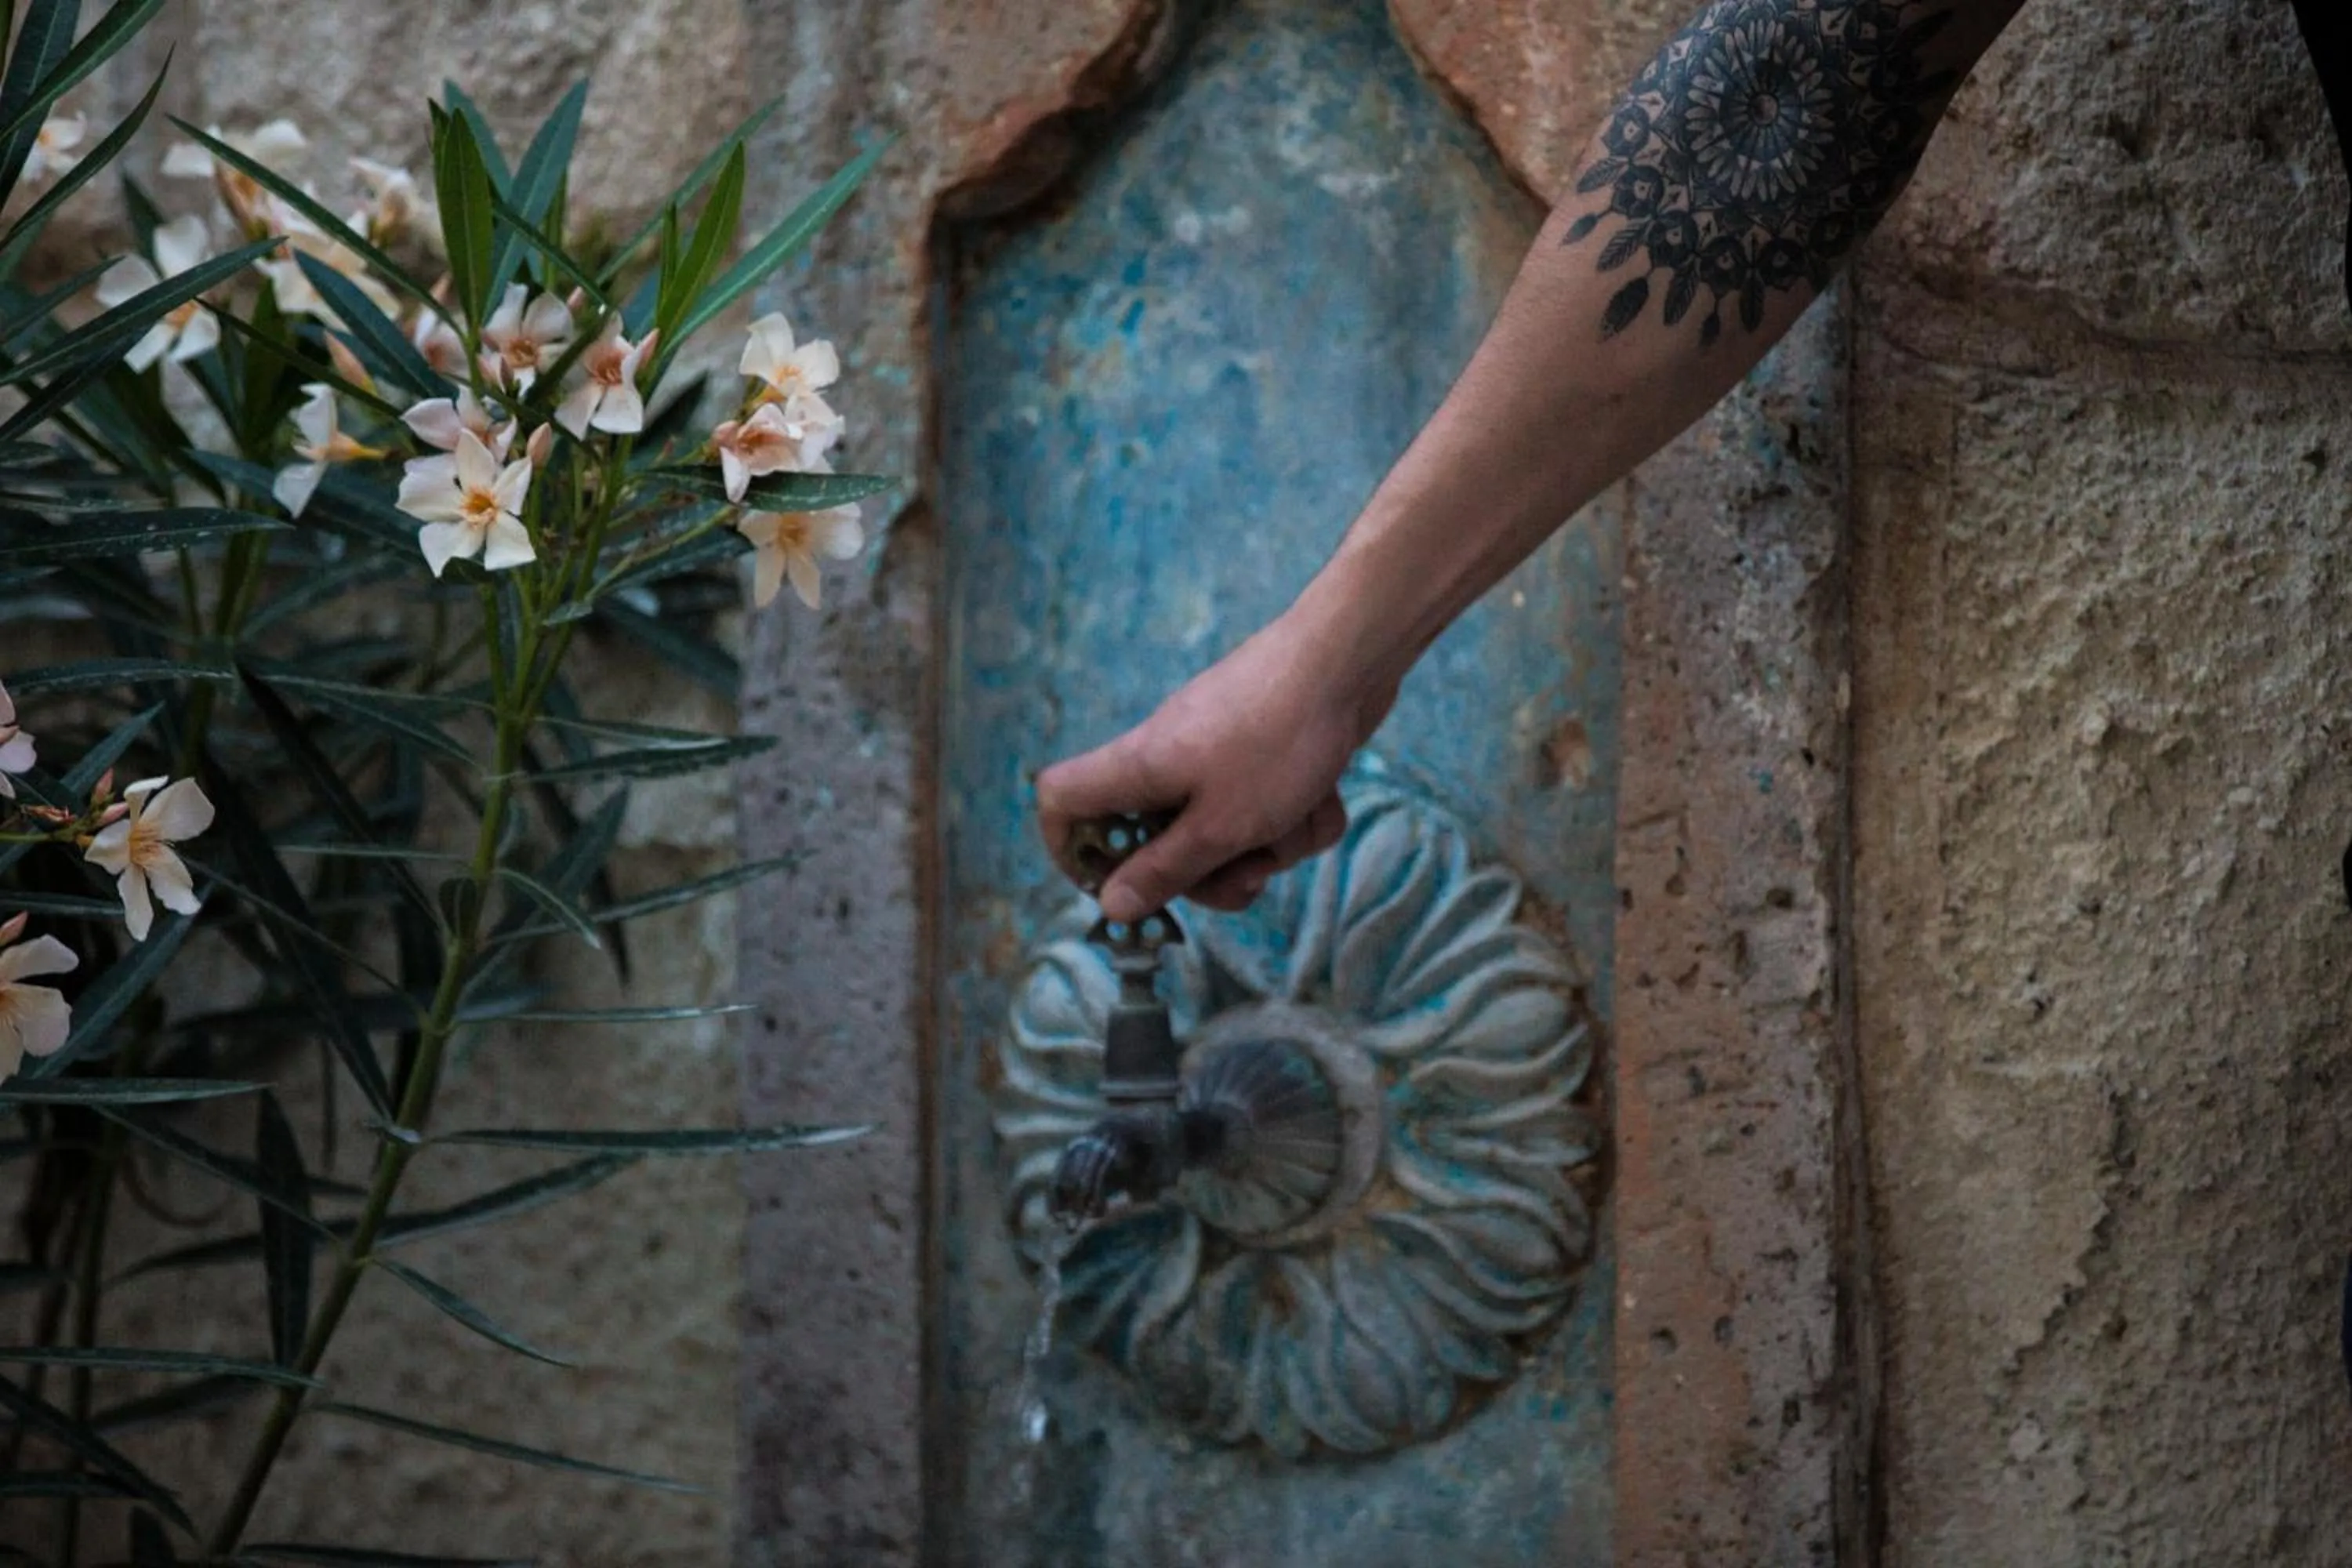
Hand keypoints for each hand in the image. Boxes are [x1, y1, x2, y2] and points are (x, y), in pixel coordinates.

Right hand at [1036, 597, 1397, 920]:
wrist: (1349, 659)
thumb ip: (1165, 870)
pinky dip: (1299, 814)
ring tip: (1301, 821)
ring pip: (1224, 830)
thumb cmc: (1277, 743)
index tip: (1113, 888)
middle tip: (1250, 877)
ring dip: (1271, 845)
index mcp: (1136, 768)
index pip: (1060, 801)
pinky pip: (1268, 807)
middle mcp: (1166, 758)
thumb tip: (1110, 906)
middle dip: (1209, 871)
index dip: (1070, 850)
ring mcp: (1215, 752)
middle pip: (1156, 839)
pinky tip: (1325, 799)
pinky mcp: (1262, 751)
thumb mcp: (1221, 826)